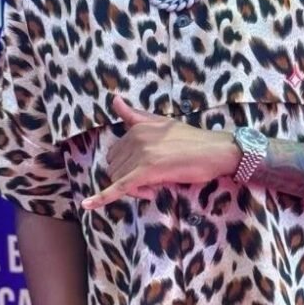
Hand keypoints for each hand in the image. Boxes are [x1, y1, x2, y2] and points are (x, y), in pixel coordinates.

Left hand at [81, 96, 239, 209]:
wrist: (215, 151)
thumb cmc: (192, 140)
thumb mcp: (162, 123)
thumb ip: (136, 115)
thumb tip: (114, 99)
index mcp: (137, 127)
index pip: (116, 153)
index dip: (127, 166)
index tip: (147, 172)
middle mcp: (136, 137)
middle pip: (115, 168)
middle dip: (128, 179)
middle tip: (152, 183)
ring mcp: (141, 154)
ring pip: (119, 180)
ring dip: (133, 189)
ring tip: (155, 188)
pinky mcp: (146, 171)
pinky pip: (120, 187)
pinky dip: (102, 197)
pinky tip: (88, 205)